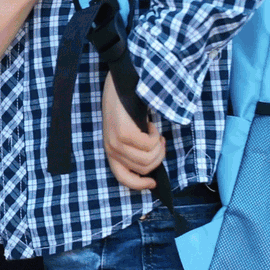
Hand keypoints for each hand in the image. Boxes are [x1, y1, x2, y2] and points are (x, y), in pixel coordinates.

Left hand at [102, 71, 164, 191]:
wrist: (119, 84)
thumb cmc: (125, 108)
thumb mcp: (127, 132)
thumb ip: (135, 148)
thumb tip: (154, 161)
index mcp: (111, 151)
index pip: (122, 177)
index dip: (139, 185)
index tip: (153, 183)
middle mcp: (111, 149)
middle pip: (144, 168)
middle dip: (159, 156)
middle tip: (159, 141)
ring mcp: (116, 142)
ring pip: (148, 158)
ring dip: (158, 146)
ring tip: (154, 132)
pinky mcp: (124, 133)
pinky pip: (149, 145)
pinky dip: (155, 135)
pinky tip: (150, 124)